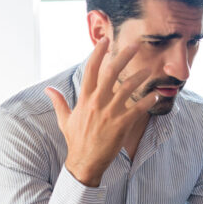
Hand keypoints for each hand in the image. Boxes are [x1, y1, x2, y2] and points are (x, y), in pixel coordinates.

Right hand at [46, 37, 156, 185]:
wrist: (84, 162)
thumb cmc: (76, 140)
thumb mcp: (65, 120)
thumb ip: (59, 102)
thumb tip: (48, 90)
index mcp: (84, 99)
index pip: (90, 70)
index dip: (98, 53)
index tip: (105, 40)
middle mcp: (97, 103)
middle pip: (111, 73)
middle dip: (123, 56)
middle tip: (134, 45)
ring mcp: (109, 113)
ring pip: (127, 88)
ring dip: (140, 76)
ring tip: (149, 70)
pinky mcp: (121, 125)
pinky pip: (138, 109)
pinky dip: (148, 101)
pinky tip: (155, 95)